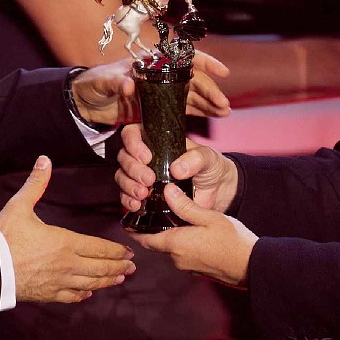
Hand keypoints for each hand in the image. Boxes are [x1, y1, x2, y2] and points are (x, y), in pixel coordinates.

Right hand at [0, 156, 134, 302]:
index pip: (99, 247)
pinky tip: (88, 294)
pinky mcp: (48, 295)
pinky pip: (71, 297)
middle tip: (131, 267)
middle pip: (100, 268)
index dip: (116, 250)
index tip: (128, 251)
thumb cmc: (5, 237)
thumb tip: (44, 160)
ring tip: (119, 279)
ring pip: (91, 284)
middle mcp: (68, 264)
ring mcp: (59, 282)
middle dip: (119, 267)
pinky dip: (83, 295)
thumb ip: (36, 183)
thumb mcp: (19, 206)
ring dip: (107, 281)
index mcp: (65, 242)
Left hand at [71, 51, 231, 126]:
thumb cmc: (94, 84)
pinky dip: (199, 112)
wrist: (85, 102)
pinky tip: (212, 116)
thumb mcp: (104, 81)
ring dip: (208, 102)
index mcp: (151, 63)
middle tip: (223, 105)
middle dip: (210, 90)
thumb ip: (116, 82)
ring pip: (191, 95)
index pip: (183, 58)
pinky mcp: (157, 108)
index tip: (222, 72)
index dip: (204, 63)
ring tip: (224, 112)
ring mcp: (160, 92)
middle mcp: (160, 75)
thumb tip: (130, 85)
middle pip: (192, 80)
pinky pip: (183, 108)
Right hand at [115, 124, 238, 213]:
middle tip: (149, 179)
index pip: (132, 134)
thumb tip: (176, 169)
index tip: (147, 157)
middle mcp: (145, 158)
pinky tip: (137, 206)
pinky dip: (128, 201)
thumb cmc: (210, 167)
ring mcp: (142, 177)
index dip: (133, 143)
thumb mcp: (207, 157)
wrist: (216, 192)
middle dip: (133, 169)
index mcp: (157, 141)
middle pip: (124, 157)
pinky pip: (126, 197)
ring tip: (143, 194)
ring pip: (122, 177)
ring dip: (128, 186)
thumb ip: (195, 158)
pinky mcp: (144, 197)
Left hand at [129, 184, 256, 288]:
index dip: (134, 230)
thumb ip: (185, 206)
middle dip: (151, 230)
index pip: (144, 238)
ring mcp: (187, 266)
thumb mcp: (208, 216)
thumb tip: (167, 191)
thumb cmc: (232, 241)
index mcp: (175, 243)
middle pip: (156, 242)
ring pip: (170, 248)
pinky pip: (182, 254)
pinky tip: (190, 231)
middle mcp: (176, 258)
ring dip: (168, 235)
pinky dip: (181, 243)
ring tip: (172, 217)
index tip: (127, 221)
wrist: (251, 265)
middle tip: (150, 213)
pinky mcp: (197, 269)